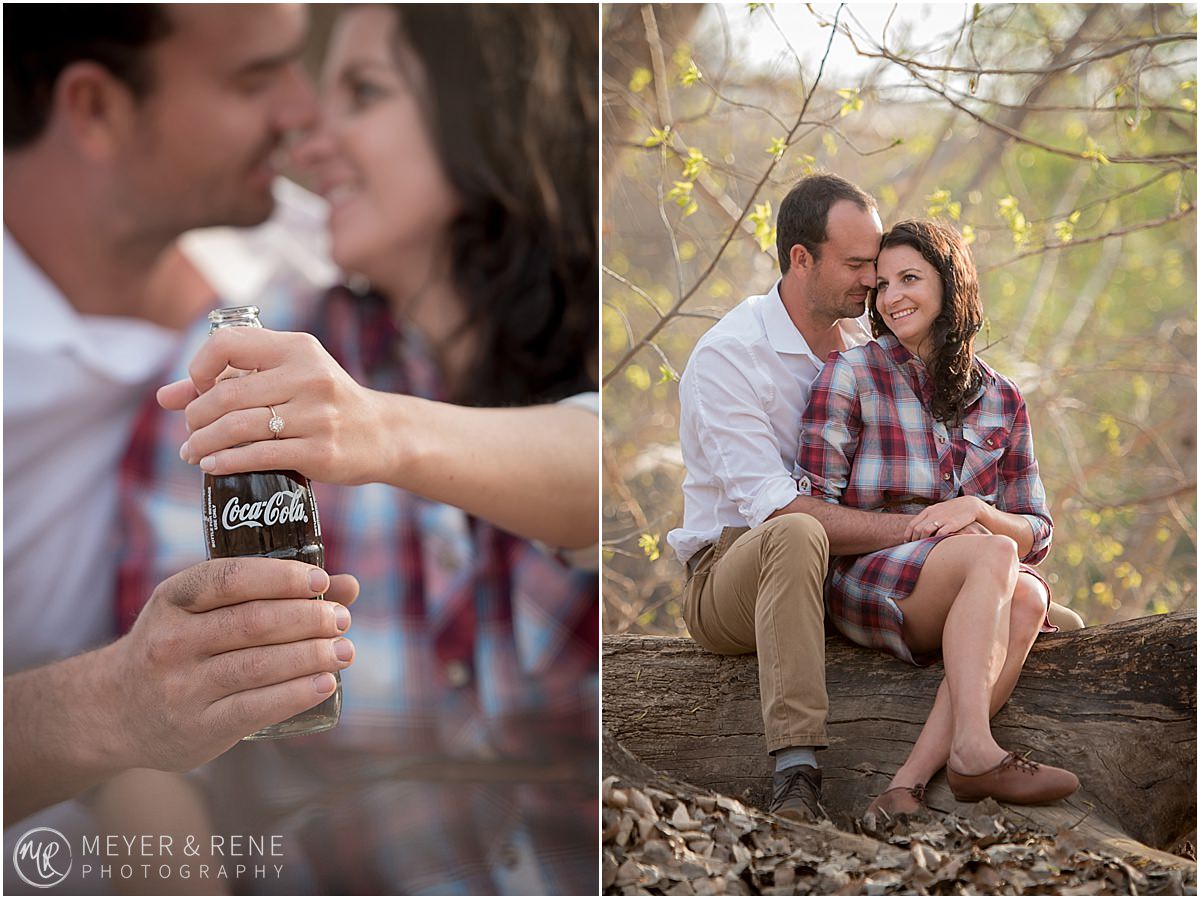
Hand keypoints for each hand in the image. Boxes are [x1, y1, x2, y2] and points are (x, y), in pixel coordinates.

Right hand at [105, 557, 358, 771]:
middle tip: (341, 620)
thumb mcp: (205, 610)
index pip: (230, 579)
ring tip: (345, 650)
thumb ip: (271, 593)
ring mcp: (182, 687)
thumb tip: (349, 586)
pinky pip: (255, 708)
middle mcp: (172, 641)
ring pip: (259, 665)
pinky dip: (296, 694)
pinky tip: (325, 683)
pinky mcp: (198, 727)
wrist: (115, 710)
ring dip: (312, 655)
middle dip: (308, 618)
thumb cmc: (181, 646)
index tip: (320, 580)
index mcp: (174, 599)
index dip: (281, 577)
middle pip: (253, 623)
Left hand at [159, 327, 388, 484]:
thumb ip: (229, 380)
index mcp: (297, 348)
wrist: (383, 434)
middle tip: (190, 432)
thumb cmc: (323, 403)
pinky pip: (260, 456)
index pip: (228, 344)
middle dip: (195, 418)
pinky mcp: (321, 451)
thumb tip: (164, 397)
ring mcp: (317, 416)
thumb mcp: (285, 378)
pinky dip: (226, 462)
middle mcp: (309, 377)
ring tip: (193, 453)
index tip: (199, 390)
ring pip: (238, 428)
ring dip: (203, 443)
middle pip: (227, 396)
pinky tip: (212, 466)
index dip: (199, 368)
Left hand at [905, 496, 986, 541]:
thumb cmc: (953, 510)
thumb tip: (918, 529)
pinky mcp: (952, 524)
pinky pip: (939, 533)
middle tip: (914, 547)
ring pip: (925, 530)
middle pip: (917, 528)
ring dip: (921, 540)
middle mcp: (933, 514)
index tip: (907, 542)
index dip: (908, 534)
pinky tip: (933, 545)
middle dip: (913, 540)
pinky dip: (934, 540)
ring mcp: (942, 519)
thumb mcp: (938, 510)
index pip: (913, 524)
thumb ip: (928, 517)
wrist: (970, 505)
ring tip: (922, 548)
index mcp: (929, 510)